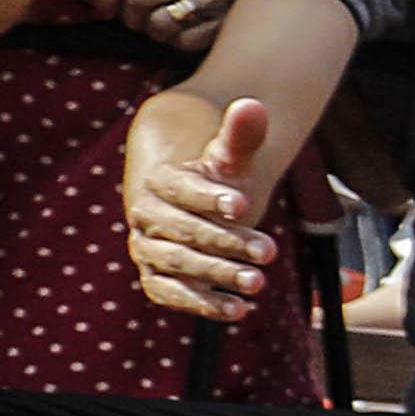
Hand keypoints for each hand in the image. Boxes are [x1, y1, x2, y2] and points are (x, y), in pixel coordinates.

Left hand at [90, 0, 236, 57]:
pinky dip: (178, 42)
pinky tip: (187, 33)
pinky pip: (181, 42)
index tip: (103, 7)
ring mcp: (213, 0)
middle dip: (129, 17)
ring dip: (154, 31)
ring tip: (165, 26)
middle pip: (137, 0)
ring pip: (157, 24)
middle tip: (135, 20)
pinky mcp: (224, 26)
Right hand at [121, 93, 282, 319]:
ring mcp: (148, 250)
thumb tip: (254, 105)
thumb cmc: (217, 181)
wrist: (194, 206)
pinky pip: (172, 295)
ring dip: (218, 276)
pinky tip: (240, 311)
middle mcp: (146, 217)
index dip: (209, 197)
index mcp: (160, 182)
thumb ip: (240, 136)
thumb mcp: (229, 159)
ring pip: (179, 265)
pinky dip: (203, 305)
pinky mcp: (156, 279)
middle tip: (269, 251)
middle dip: (226, 242)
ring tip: (258, 283)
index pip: (181, 189)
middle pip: (183, 231)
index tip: (243, 203)